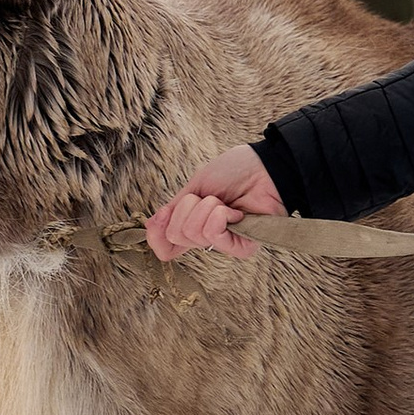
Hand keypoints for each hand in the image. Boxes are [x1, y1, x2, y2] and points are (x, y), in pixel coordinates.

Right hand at [145, 143, 286, 261]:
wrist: (265, 166)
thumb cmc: (235, 171)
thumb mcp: (195, 187)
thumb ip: (173, 209)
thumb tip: (148, 227)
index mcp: (192, 223)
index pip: (165, 246)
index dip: (157, 233)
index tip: (162, 215)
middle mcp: (205, 237)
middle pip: (176, 235)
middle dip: (189, 207)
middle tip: (210, 197)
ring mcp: (223, 244)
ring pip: (192, 233)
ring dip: (207, 208)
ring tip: (225, 202)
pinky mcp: (241, 248)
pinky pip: (213, 235)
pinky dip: (219, 216)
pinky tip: (234, 211)